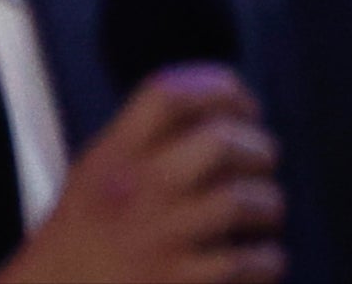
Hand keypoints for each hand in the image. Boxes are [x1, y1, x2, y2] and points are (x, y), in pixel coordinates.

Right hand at [0, 66, 279, 283]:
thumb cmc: (83, 237)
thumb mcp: (96, 172)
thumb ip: (143, 141)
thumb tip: (219, 116)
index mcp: (112, 155)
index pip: (169, 94)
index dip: (219, 89)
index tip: (243, 104)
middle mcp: (135, 191)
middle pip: (219, 141)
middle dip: (258, 148)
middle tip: (263, 162)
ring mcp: (158, 239)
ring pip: (242, 201)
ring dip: (268, 204)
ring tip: (264, 212)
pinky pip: (248, 262)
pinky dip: (267, 259)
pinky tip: (260, 259)